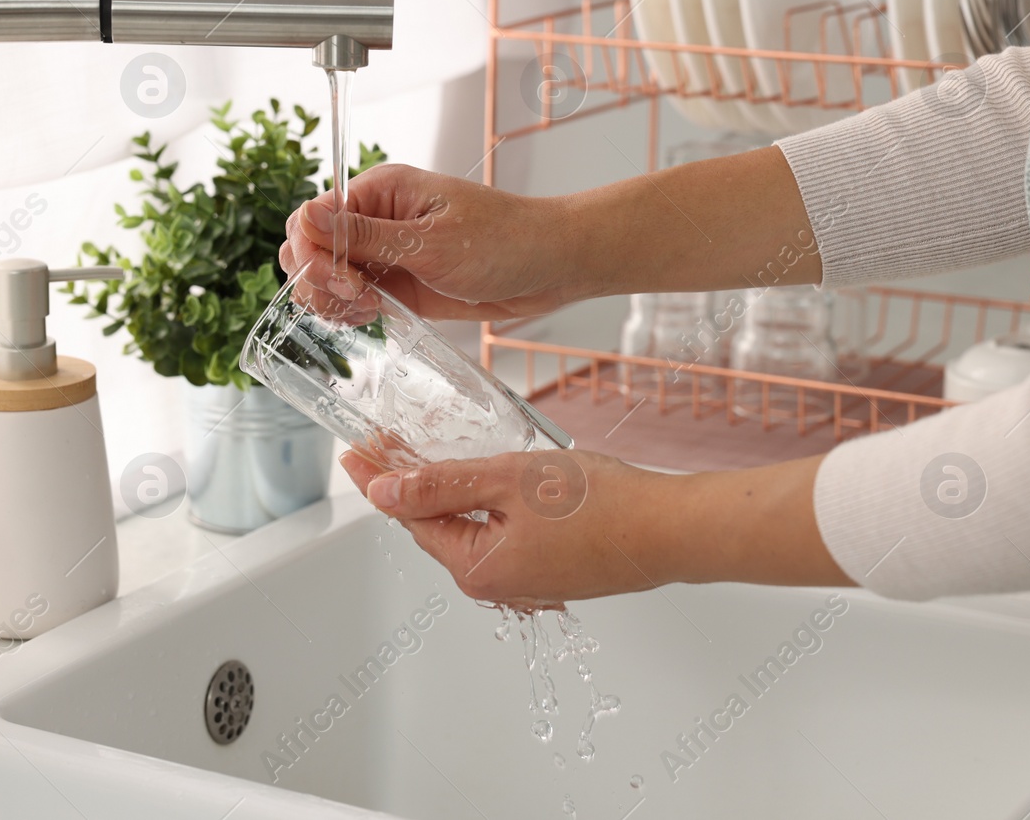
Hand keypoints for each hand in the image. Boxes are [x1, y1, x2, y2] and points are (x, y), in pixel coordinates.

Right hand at [280, 163, 586, 321]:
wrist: (550, 267)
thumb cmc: (503, 241)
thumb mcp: (431, 242)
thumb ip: (365, 236)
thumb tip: (305, 216)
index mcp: (379, 191)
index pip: (312, 217)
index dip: (312, 252)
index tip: (343, 280)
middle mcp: (375, 219)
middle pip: (310, 249)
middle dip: (320, 280)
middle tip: (360, 299)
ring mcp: (385, 254)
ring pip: (327, 278)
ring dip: (334, 301)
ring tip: (372, 311)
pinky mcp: (398, 284)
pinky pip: (354, 299)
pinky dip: (352, 313)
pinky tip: (376, 318)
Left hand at [339, 446, 848, 606]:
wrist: (674, 528)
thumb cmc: (602, 505)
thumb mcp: (507, 480)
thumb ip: (441, 484)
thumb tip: (383, 490)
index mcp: (478, 569)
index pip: (409, 517)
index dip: (379, 477)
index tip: (355, 450)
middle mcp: (499, 585)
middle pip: (435, 528)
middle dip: (407, 485)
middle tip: (384, 444)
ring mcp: (528, 581)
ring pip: (470, 531)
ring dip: (445, 494)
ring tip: (423, 456)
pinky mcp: (554, 569)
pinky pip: (502, 536)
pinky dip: (483, 506)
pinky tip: (483, 481)